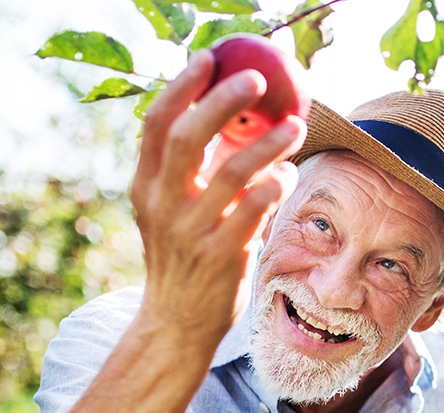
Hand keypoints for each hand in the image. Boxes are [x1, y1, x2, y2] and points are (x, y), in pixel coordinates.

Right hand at [130, 49, 306, 351]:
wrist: (176, 322)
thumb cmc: (184, 256)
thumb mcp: (171, 209)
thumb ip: (193, 168)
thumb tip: (228, 114)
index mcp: (146, 184)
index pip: (158, 122)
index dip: (182, 85)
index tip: (210, 58)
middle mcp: (163, 203)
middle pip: (190, 136)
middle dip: (224, 100)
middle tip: (258, 79)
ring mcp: (190, 230)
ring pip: (233, 172)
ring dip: (269, 144)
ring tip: (296, 127)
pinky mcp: (220, 255)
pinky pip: (254, 210)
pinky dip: (275, 186)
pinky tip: (287, 176)